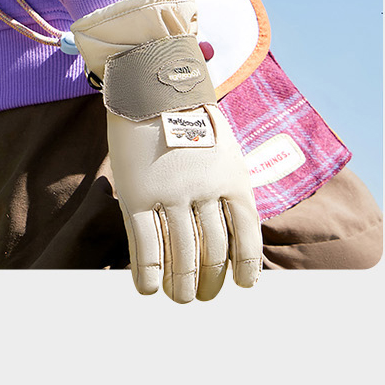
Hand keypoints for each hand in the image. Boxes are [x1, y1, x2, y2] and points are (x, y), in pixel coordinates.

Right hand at [107, 102, 261, 301]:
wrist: (150, 86)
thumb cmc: (189, 119)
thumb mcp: (224, 149)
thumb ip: (228, 187)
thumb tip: (234, 233)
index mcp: (232, 178)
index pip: (246, 236)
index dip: (245, 267)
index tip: (242, 285)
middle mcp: (205, 189)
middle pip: (213, 252)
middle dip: (210, 281)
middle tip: (203, 295)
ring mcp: (170, 192)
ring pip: (180, 255)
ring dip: (181, 285)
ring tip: (180, 297)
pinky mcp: (137, 193)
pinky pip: (145, 245)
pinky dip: (148, 273)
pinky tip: (148, 289)